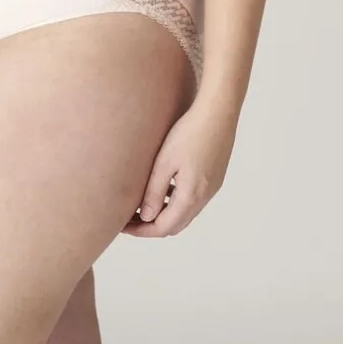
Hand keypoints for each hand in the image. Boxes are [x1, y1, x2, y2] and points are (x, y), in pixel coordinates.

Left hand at [122, 93, 237, 237]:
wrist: (218, 113)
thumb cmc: (189, 133)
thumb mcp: (165, 162)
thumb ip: (155, 192)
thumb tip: (146, 217)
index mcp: (191, 197)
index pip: (163, 227)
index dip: (142, 231)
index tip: (124, 225)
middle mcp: (204, 197)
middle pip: (175, 225)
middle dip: (152, 226)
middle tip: (131, 218)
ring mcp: (212, 188)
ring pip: (185, 213)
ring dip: (165, 214)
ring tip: (144, 205)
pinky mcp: (215, 177)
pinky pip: (193, 200)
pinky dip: (177, 202)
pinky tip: (165, 188)